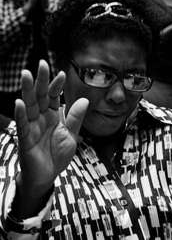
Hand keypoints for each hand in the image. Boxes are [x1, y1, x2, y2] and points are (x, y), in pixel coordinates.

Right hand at [14, 60, 88, 212]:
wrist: (47, 176)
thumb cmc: (57, 155)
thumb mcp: (71, 135)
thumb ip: (76, 118)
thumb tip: (84, 100)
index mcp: (53, 116)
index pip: (54, 96)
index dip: (56, 85)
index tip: (61, 73)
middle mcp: (41, 118)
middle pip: (40, 96)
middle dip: (40, 80)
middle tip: (41, 63)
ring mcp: (32, 127)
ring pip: (29, 105)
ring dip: (27, 90)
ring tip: (26, 75)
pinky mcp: (25, 138)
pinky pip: (22, 124)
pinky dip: (21, 113)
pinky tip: (19, 102)